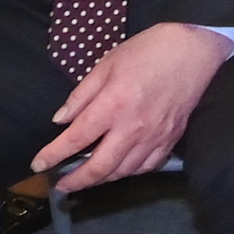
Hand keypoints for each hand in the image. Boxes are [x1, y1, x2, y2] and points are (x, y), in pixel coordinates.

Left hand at [36, 21, 230, 189]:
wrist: (194, 49)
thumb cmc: (148, 50)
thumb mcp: (107, 64)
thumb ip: (82, 95)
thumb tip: (61, 120)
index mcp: (112, 105)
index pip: (75, 139)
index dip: (52, 155)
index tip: (38, 165)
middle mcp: (132, 128)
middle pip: (99, 167)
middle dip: (76, 181)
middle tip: (61, 184)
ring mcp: (154, 137)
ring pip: (123, 172)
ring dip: (101, 179)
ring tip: (88, 178)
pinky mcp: (171, 139)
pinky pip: (147, 167)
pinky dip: (130, 172)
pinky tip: (121, 168)